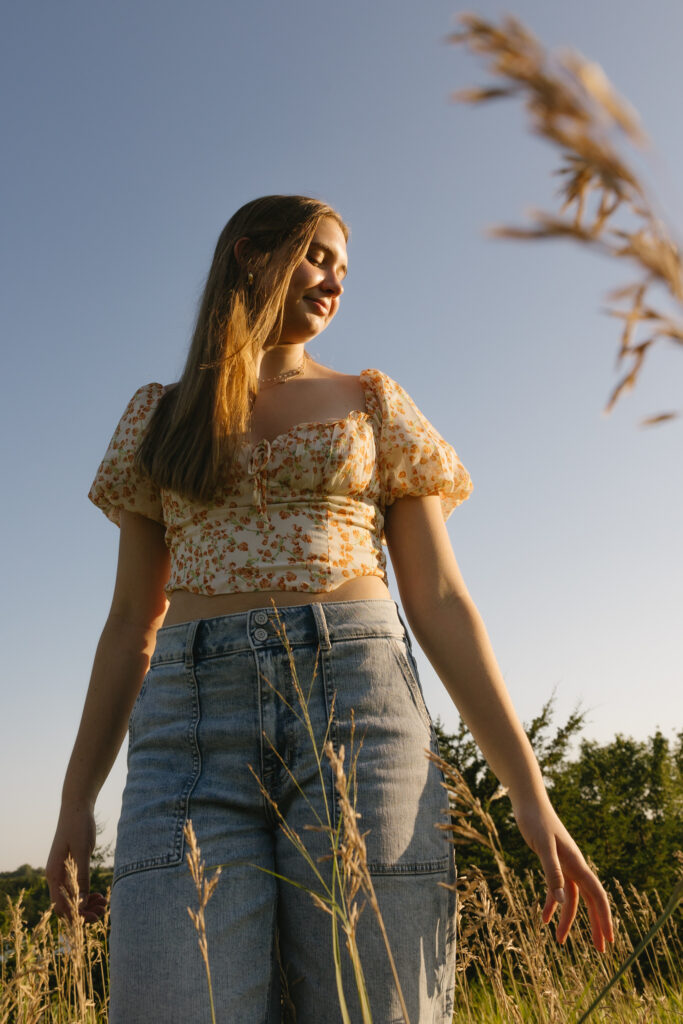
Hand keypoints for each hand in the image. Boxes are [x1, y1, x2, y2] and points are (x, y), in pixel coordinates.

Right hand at [45, 805, 106, 921]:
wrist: (77, 807)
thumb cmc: (78, 826)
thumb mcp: (82, 852)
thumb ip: (81, 878)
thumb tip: (80, 904)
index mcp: (54, 874)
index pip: (60, 906)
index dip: (76, 915)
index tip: (94, 917)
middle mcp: (55, 876)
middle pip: (66, 904)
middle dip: (83, 912)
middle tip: (102, 913)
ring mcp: (62, 872)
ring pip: (72, 897)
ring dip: (86, 904)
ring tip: (104, 904)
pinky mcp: (70, 867)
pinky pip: (76, 887)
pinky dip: (87, 893)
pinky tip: (99, 895)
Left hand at [512, 796, 613, 950]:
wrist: (529, 802)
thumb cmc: (536, 820)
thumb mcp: (543, 846)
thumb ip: (552, 872)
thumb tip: (564, 901)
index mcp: (577, 864)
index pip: (597, 895)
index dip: (604, 918)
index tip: (609, 940)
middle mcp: (574, 866)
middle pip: (589, 901)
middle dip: (594, 925)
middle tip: (600, 951)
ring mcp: (564, 865)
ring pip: (572, 898)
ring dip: (568, 919)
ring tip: (559, 941)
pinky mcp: (552, 863)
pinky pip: (557, 888)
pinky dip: (552, 903)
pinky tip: (544, 918)